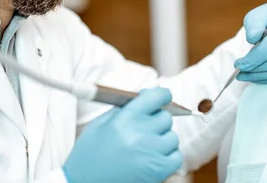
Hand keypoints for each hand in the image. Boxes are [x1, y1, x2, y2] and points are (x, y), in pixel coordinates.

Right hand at [63, 88, 182, 182]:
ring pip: (172, 136)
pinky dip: (168, 156)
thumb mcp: (100, 124)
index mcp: (126, 118)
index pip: (156, 97)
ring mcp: (151, 152)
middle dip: (157, 120)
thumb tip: (145, 97)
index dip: (162, 96)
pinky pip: (176, 156)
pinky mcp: (158, 170)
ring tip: (145, 147)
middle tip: (144, 130)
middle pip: (166, 117)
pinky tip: (153, 158)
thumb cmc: (89, 154)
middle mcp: (140, 133)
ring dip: (162, 139)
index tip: (163, 98)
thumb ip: (124, 108)